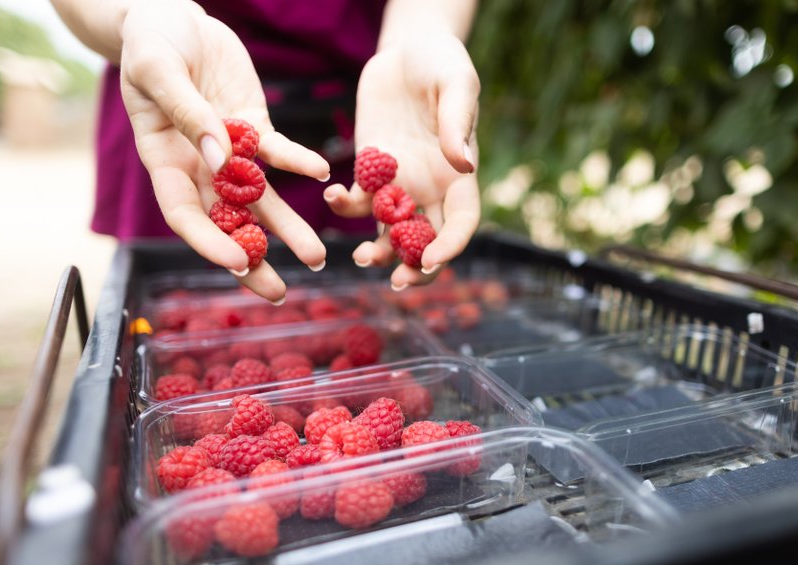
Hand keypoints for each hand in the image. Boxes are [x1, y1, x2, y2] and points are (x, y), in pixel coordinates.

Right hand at [120, 0, 329, 302]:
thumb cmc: (151, 41)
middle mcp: (198, 166)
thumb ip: (188, 113)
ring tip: (317, 258)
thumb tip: (221, 158)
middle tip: (279, 293)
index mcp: (164, 161)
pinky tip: (324, 175)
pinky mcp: (254, 128)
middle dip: (252, 259)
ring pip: (261, 200)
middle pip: (227, 222)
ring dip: (288, 229)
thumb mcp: (159, 70)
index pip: (185, 214)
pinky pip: (280, 153)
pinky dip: (300, 163)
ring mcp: (230, 150)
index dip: (210, 242)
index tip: (239, 263)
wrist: (171, 17)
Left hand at [323, 33, 480, 288]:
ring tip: (360, 258)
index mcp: (459, 175)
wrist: (406, 51)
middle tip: (398, 281)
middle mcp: (430, 188)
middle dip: (415, 267)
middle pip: (428, 241)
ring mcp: (399, 183)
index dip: (451, 246)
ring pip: (390, 233)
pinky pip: (357, 202)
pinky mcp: (369, 171)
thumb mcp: (456, 83)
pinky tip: (333, 197)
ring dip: (378, 252)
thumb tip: (464, 164)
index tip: (431, 259)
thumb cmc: (441, 62)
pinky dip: (345, 207)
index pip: (462, 222)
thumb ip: (458, 121)